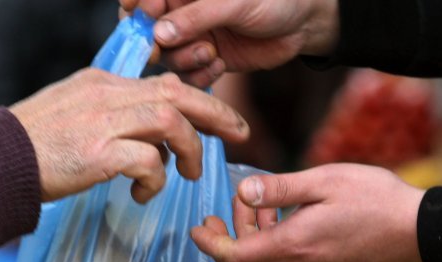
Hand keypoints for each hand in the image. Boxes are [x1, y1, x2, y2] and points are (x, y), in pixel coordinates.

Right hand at [11, 69, 248, 203]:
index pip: (163, 83)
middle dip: (216, 113)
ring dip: (189, 151)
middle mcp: (106, 96)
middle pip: (178, 93)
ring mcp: (103, 123)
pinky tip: (142, 195)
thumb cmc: (30, 148)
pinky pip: (148, 161)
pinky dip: (155, 179)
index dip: (198, 100)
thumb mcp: (72, 115)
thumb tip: (147, 140)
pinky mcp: (98, 153)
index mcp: (102, 84)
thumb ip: (108, 117)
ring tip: (188, 175)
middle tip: (239, 134)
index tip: (218, 118)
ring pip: (170, 122)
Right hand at [123, 0, 339, 86]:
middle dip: (157, 42)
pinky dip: (199, 75)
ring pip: (167, 56)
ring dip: (184, 59)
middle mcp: (183, 12)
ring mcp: (194, 38)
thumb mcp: (233, 2)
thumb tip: (159, 32)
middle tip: (163, 49)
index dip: (139, 7)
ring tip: (210, 54)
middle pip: (149, 30)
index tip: (145, 15)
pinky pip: (188, 75)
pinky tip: (218, 66)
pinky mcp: (206, 61)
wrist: (302, 24)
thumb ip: (196, 16)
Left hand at [192, 164, 425, 261]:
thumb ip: (280, 189)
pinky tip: (290, 220)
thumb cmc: (377, 199)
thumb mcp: (324, 180)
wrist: (421, 232)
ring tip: (264, 206)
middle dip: (225, 245)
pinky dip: (275, 247)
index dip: (209, 244)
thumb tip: (243, 192)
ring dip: (253, 242)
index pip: (234, 258)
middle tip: (223, 215)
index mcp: (294, 246)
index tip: (197, 227)